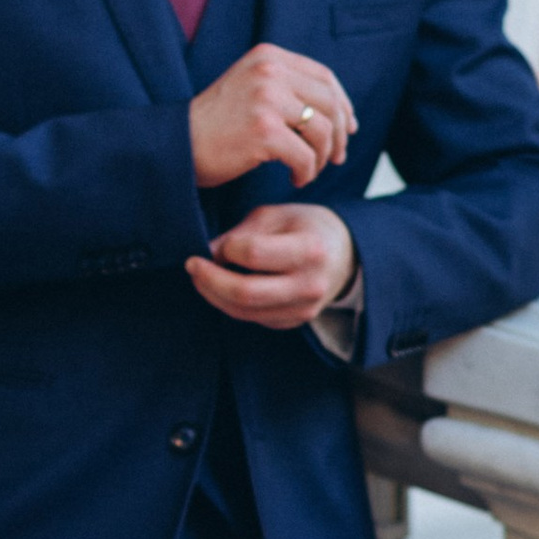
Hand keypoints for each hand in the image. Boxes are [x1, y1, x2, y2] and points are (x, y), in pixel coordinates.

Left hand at [187, 205, 355, 330]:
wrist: (346, 256)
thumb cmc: (307, 228)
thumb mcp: (278, 216)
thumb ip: (241, 233)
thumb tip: (206, 253)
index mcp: (310, 250)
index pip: (254, 254)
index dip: (227, 248)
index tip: (219, 244)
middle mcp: (309, 285)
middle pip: (245, 292)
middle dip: (209, 280)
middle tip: (192, 265)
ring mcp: (303, 309)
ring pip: (244, 311)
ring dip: (213, 294)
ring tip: (201, 277)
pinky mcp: (293, 322)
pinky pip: (252, 318)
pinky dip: (229, 304)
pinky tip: (221, 288)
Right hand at [188, 43, 354, 191]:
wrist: (177, 144)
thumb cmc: (218, 124)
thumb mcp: (252, 88)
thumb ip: (289, 88)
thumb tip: (342, 113)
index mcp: (268, 57)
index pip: (325, 78)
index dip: (343, 106)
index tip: (347, 129)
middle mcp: (269, 72)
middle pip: (330, 104)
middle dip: (338, 135)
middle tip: (335, 158)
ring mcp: (266, 100)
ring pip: (321, 131)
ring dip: (322, 157)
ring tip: (309, 170)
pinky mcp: (264, 131)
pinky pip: (305, 156)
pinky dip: (306, 173)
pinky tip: (295, 179)